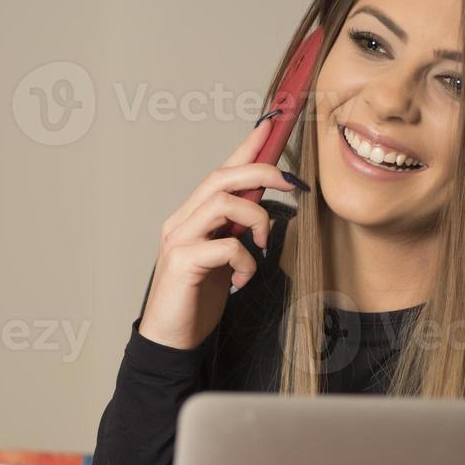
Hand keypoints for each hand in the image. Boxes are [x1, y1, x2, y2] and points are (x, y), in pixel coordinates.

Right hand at [137, 117, 297, 350]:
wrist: (171, 339)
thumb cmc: (197, 300)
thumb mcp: (224, 259)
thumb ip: (235, 232)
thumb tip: (264, 210)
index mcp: (192, 218)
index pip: (221, 172)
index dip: (246, 147)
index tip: (271, 126)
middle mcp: (181, 221)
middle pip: (221, 177)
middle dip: (261, 172)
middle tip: (292, 184)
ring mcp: (178, 240)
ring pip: (222, 202)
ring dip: (256, 219)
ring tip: (262, 246)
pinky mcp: (182, 262)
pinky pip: (225, 246)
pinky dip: (245, 261)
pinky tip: (242, 280)